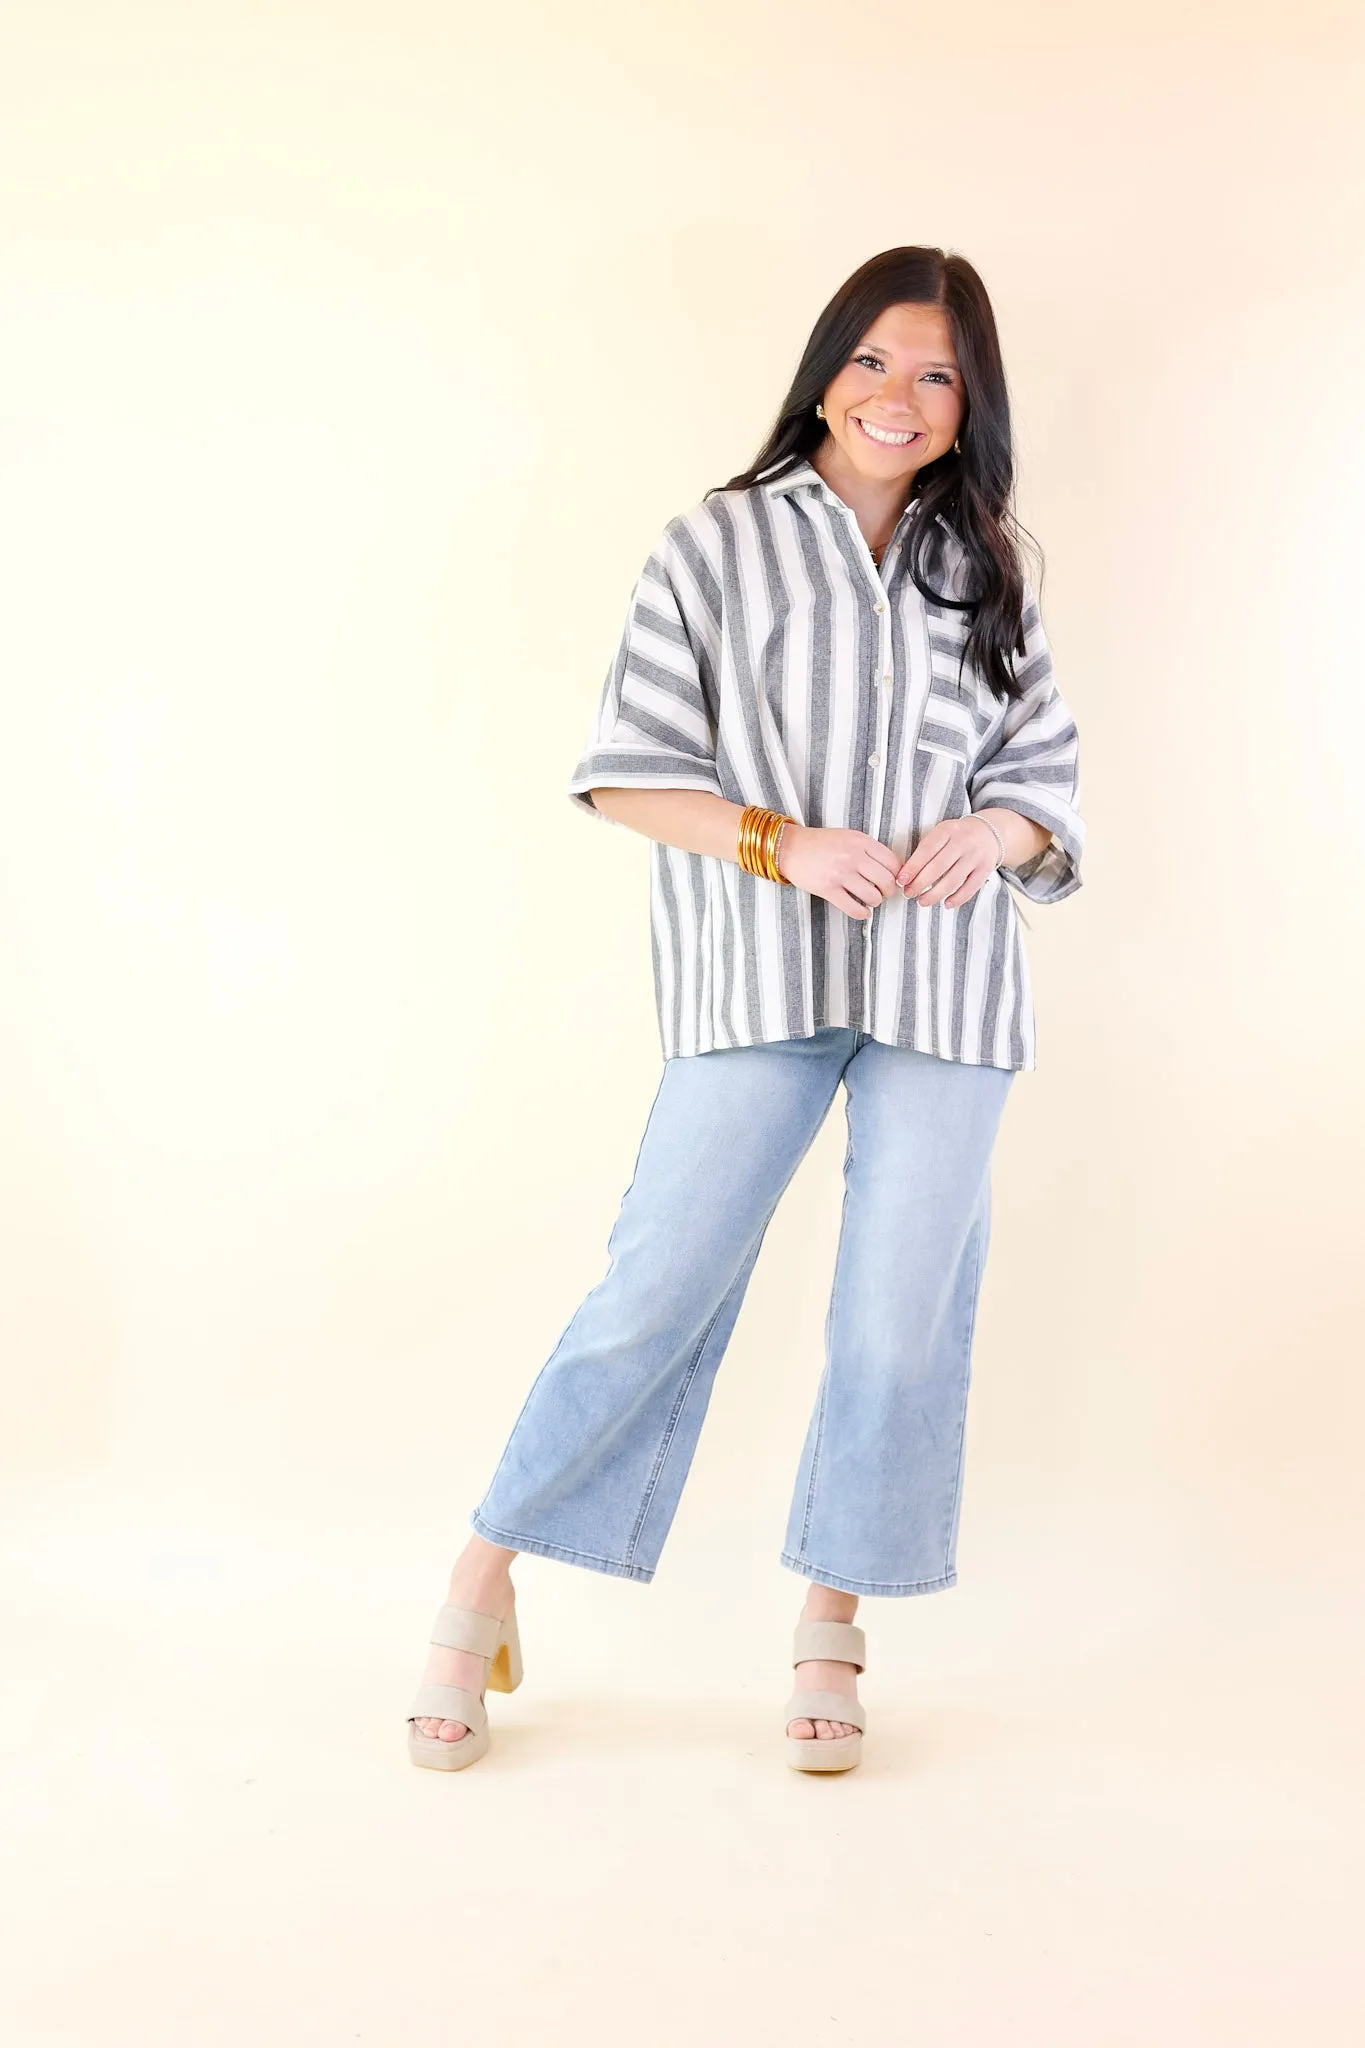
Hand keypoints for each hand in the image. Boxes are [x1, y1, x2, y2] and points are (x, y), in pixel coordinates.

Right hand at [776, 823, 901, 920]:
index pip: (893, 862)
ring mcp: (840, 873)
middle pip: (887, 881)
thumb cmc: (821, 844)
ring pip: (873, 896)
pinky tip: (862, 911)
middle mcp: (853, 856)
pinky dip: (862, 914)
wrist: (790, 848)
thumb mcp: (849, 837)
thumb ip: (868, 850)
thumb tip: (890, 870)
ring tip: (870, 900)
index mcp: (861, 841)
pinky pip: (854, 908)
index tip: (894, 880)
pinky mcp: (828, 889)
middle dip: (889, 891)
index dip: (898, 875)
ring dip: (875, 902)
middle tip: (884, 893)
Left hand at [896, 814, 1002, 907]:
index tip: (901, 881)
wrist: (989, 832)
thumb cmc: (956, 837)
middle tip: (908, 894)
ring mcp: (976, 855)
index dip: (913, 867)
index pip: (927, 850)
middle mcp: (963, 841)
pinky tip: (946, 904)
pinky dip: (958, 898)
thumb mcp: (941, 834)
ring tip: (922, 901)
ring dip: (935, 894)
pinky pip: (970, 887)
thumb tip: (906, 876)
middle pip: (939, 866)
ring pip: (953, 879)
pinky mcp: (986, 868)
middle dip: (920, 883)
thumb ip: (926, 851)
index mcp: (947, 830)